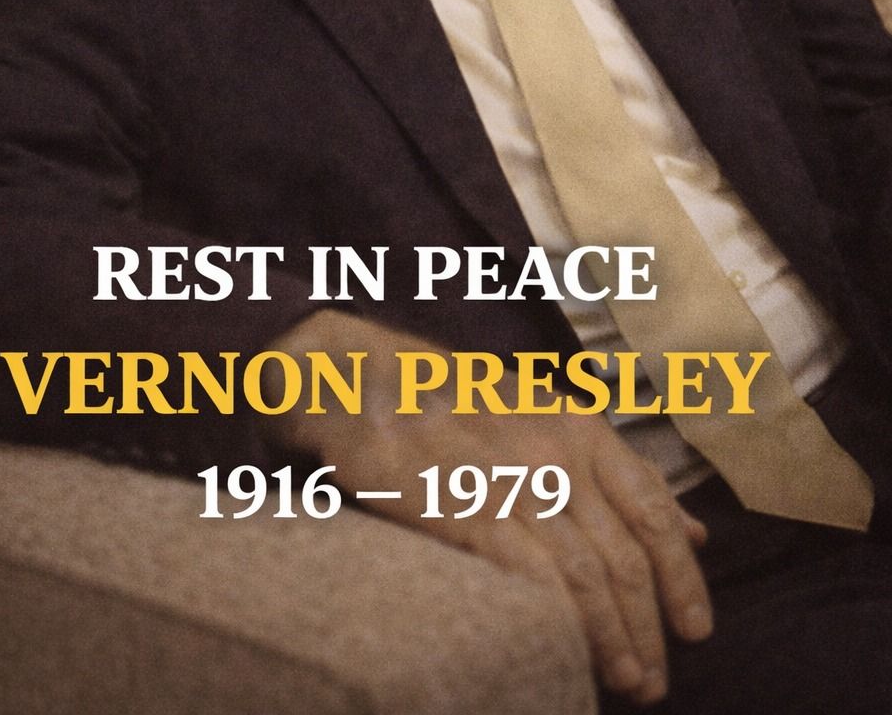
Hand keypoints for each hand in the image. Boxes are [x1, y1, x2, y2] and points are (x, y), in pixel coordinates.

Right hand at [271, 310, 711, 705]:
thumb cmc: (457, 401)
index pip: (653, 510)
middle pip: (622, 554)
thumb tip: (693, 530)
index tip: (696, 629)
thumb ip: (617, 474)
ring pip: (581, 573)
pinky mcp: (461, 507)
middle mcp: (553, 451)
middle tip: (655, 679)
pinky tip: (564, 650)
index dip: (683, 577)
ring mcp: (508, 479)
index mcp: (580, 426)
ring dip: (611, 638)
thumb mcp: (546, 416)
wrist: (362, 379)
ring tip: (624, 680)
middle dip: (648, 626)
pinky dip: (553, 619)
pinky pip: (523, 573)